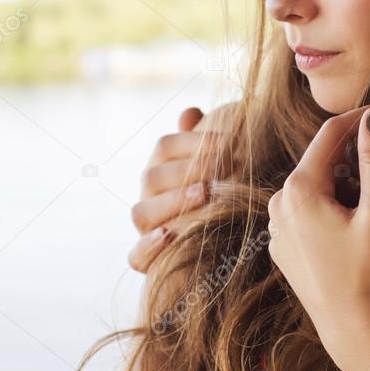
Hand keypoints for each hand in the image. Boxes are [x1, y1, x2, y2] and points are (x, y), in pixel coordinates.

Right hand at [128, 106, 224, 271]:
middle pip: (152, 178)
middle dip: (188, 170)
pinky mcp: (149, 257)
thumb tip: (189, 114)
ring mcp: (147, 225)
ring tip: (204, 193)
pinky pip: (136, 256)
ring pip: (141, 213)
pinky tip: (170, 235)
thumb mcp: (221, 161)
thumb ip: (205, 137)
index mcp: (163, 167)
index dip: (193, 142)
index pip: (165, 147)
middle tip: (223, 166)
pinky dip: (148, 248)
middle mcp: (150, 195)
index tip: (228, 142)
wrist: (233, 236)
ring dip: (172, 202)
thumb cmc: (228, 187)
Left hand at [267, 102, 369, 370]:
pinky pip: (306, 211)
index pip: (331, 134)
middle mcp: (279, 204)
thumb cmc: (369, 271)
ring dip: (342, 186)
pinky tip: (350, 233)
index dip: (363, 117)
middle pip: (322, 160)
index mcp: (299, 189)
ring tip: (367, 217)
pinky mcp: (282, 246)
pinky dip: (329, 208)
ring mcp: (276, 227)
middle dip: (354, 160)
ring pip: (314, 186)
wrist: (353, 328)